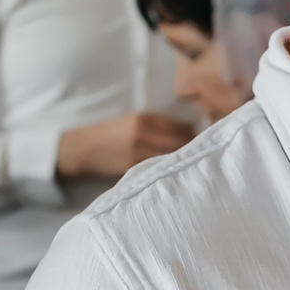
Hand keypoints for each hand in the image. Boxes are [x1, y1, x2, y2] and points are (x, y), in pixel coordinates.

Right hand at [55, 110, 193, 178]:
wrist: (84, 148)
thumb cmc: (111, 133)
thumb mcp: (133, 120)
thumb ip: (158, 124)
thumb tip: (188, 130)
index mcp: (144, 118)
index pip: (179, 126)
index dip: (194, 132)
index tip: (204, 136)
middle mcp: (143, 134)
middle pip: (179, 142)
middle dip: (193, 147)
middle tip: (204, 152)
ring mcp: (138, 152)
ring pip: (171, 156)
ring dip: (183, 160)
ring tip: (192, 163)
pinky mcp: (133, 168)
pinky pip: (158, 168)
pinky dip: (169, 169)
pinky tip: (175, 171)